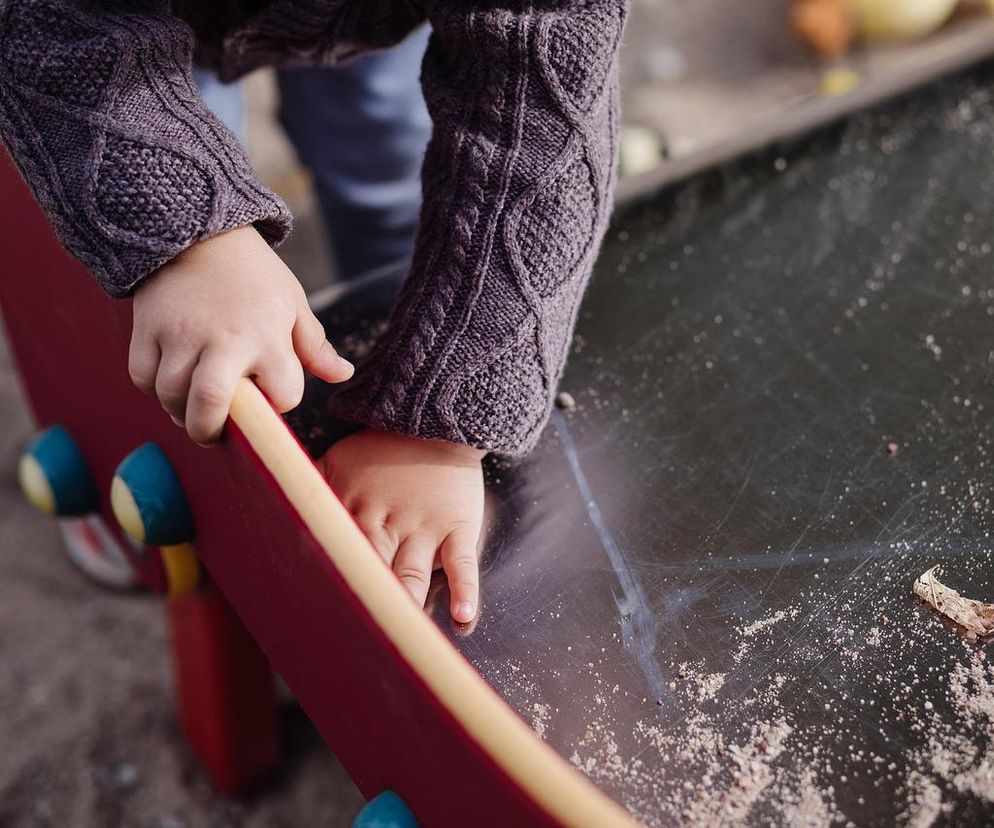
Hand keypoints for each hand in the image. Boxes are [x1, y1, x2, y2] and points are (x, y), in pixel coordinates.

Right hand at [129, 225, 353, 443]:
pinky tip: (172, 382)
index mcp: (267, 337)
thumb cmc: (254, 273)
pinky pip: (144, 377)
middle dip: (210, 431)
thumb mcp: (293, 303)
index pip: (282, 395)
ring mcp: (181, 335)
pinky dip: (155, 389)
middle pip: (210, 405)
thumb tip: (343, 375)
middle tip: (216, 433)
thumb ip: (314, 346)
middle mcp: (223, 341)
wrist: (197, 229)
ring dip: (182, 412)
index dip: (281, 400)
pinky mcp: (148, 329)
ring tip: (194, 408)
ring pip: (172, 396)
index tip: (273, 392)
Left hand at [320, 429, 485, 622]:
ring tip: (403, 633)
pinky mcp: (457, 527)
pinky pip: (462, 562)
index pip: (334, 553)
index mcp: (352, 508)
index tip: (314, 615)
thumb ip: (310, 491)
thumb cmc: (381, 452)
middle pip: (371, 569)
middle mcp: (387, 521)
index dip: (325, 584)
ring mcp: (424, 526)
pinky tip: (462, 615)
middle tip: (354, 637)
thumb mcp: (336, 462)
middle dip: (363, 602)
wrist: (435, 424)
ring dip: (407, 602)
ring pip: (412, 573)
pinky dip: (465, 589)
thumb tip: (273, 516)